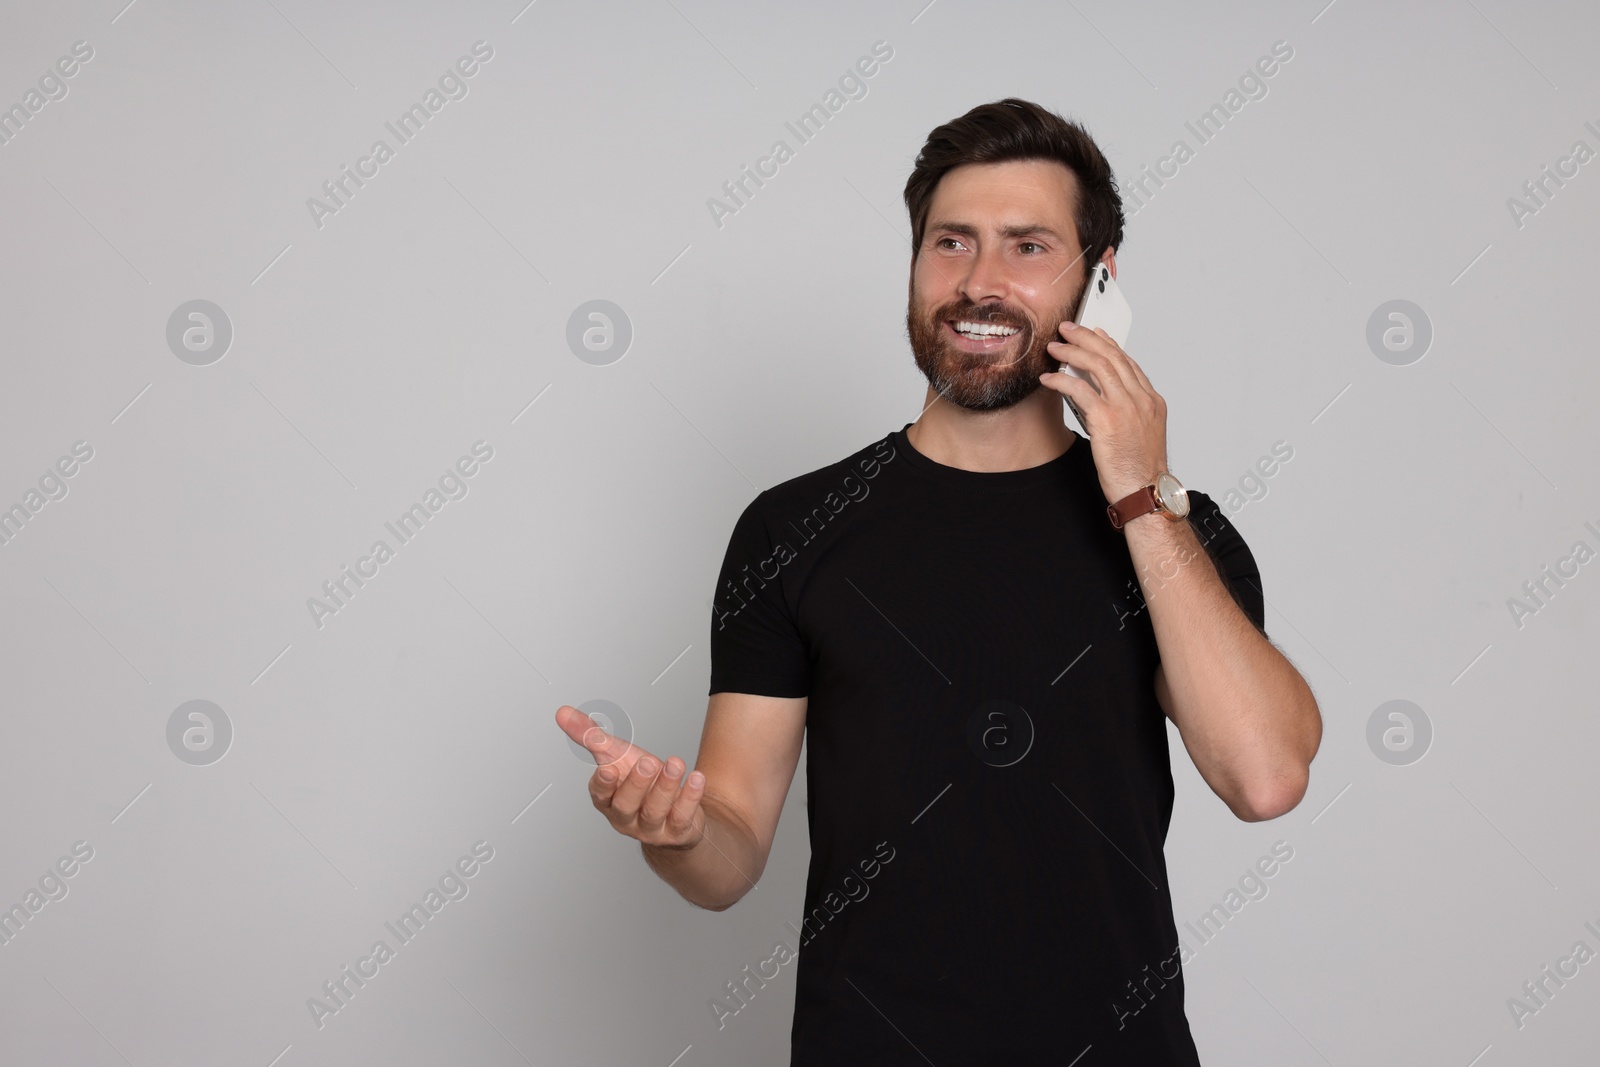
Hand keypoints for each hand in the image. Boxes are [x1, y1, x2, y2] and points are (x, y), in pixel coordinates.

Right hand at [555, 705, 707, 849]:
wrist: (674, 811)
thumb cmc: (641, 781)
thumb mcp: (617, 756)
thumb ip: (590, 736)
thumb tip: (562, 712)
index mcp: (608, 800)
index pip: (600, 795)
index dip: (603, 784)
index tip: (608, 769)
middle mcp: (627, 817)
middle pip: (627, 804)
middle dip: (637, 783)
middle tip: (647, 762)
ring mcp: (652, 827)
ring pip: (655, 810)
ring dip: (666, 786)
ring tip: (675, 763)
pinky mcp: (677, 831)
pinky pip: (682, 816)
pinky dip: (690, 797)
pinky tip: (696, 778)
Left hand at [1039, 322, 1170, 505]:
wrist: (1146, 491)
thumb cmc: (1140, 470)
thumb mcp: (1140, 433)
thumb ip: (1125, 411)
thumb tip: (1098, 398)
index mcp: (1151, 401)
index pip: (1128, 363)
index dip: (1109, 345)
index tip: (1095, 334)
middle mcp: (1141, 399)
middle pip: (1112, 356)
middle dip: (1087, 338)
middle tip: (1068, 330)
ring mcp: (1125, 407)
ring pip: (1097, 365)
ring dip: (1072, 352)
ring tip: (1055, 347)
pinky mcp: (1107, 419)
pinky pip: (1079, 390)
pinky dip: (1061, 381)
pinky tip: (1048, 379)